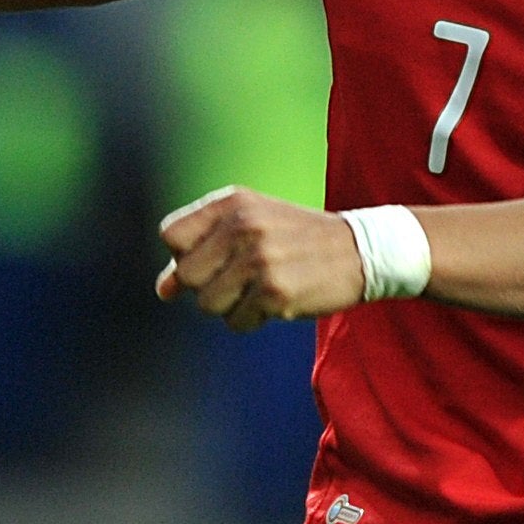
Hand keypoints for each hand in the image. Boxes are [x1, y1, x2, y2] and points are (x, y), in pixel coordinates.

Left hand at [156, 186, 365, 332]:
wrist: (361, 250)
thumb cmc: (297, 240)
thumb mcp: (251, 227)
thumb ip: (203, 251)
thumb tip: (162, 290)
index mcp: (233, 201)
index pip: (171, 234)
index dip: (185, 255)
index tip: (213, 259)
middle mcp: (243, 224)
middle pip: (187, 275)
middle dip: (208, 286)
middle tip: (241, 278)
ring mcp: (259, 258)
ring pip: (208, 304)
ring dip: (231, 305)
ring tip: (262, 288)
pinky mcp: (275, 291)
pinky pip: (237, 322)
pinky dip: (253, 319)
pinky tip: (278, 301)